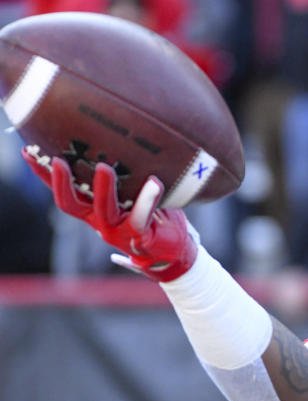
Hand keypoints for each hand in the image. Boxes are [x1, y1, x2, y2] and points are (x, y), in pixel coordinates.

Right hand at [23, 148, 197, 281]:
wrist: (174, 251)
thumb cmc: (153, 217)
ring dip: (103, 188)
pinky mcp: (139, 237)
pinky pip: (140, 218)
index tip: (28, 152)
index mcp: (93, 210)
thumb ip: (125, 174)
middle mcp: (99, 221)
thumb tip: (120, 136)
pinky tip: (154, 182)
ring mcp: (118, 231)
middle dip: (61, 183)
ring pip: (104, 210)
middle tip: (57, 160)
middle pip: (71, 204)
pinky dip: (147, 199)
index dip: (43, 175)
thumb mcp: (134, 194)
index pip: (63, 191)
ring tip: (104, 167)